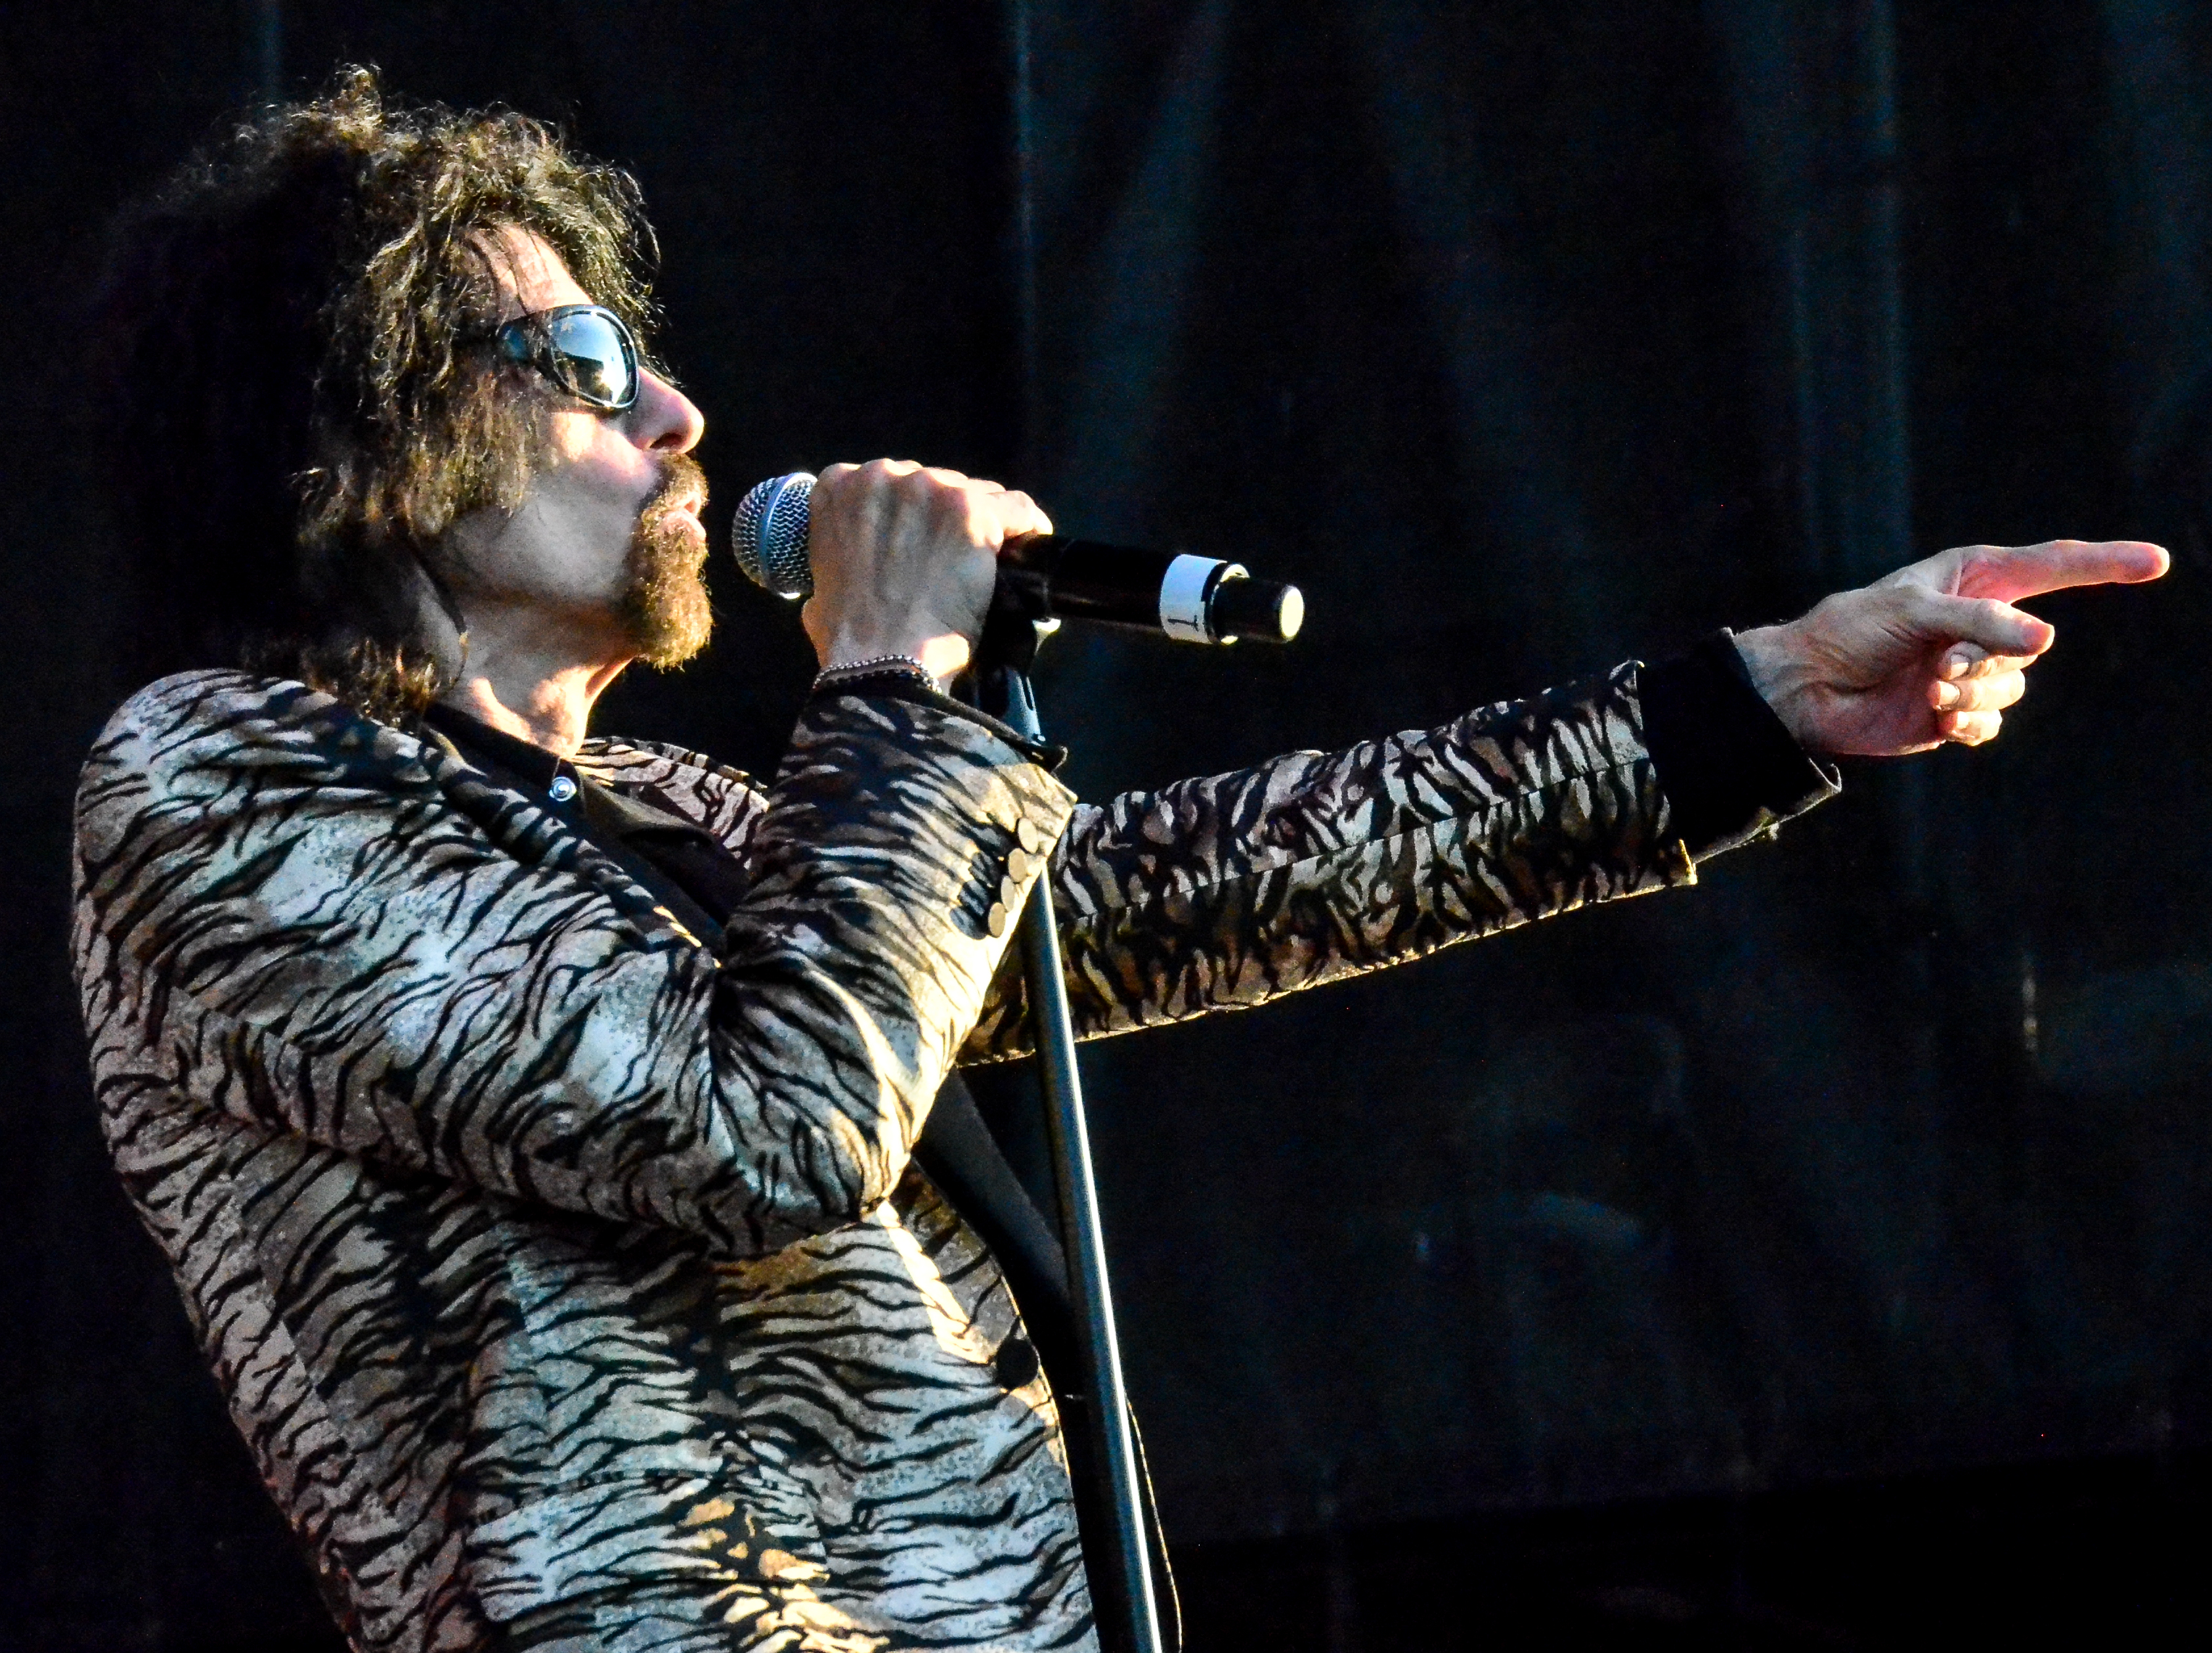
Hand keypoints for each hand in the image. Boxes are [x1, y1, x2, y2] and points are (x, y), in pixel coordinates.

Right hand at [802, 460, 1053, 681]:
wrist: (884, 661)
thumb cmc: (852, 638)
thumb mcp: (822, 583)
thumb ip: (840, 555)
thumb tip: (854, 571)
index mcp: (839, 487)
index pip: (891, 482)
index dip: (912, 514)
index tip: (924, 540)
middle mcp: (882, 475)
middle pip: (936, 484)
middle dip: (946, 520)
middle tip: (953, 564)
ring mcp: (929, 489)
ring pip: (977, 494)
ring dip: (984, 526)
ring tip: (986, 567)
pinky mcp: (971, 511)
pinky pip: (1016, 509)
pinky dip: (1027, 529)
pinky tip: (1028, 552)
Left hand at [1732, 539, 2167, 755]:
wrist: (1807, 686)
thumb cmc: (1852, 629)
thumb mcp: (1915, 609)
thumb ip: (1981, 621)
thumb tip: (2044, 640)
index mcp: (1975, 578)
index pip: (2055, 565)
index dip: (2107, 563)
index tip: (2157, 561)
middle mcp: (1981, 622)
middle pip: (2032, 643)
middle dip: (1987, 658)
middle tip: (1937, 664)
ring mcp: (1969, 669)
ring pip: (2013, 687)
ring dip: (1972, 692)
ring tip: (1927, 689)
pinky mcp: (1954, 712)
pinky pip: (1990, 723)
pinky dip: (1968, 722)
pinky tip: (1937, 718)